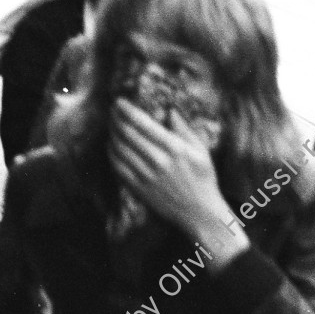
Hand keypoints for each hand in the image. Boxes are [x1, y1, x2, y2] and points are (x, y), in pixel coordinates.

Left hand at [109, 99, 237, 251]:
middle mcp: (157, 160)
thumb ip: (184, 129)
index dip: (126, 110)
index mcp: (174, 147)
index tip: (119, 101)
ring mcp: (146, 176)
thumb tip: (170, 110)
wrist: (198, 212)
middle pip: (126, 133)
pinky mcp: (138, 188)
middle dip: (115, 118)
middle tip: (112, 110)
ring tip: (111, 125)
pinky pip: (117, 167)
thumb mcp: (201, 150)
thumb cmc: (203, 178)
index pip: (142, 123)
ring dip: (111, 133)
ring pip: (119, 149)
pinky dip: (111, 153)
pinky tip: (111, 146)